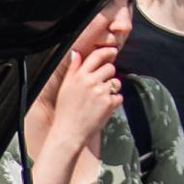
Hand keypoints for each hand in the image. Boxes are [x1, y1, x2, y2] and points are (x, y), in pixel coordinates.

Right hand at [50, 36, 124, 150]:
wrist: (69, 132)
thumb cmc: (65, 111)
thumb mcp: (65, 87)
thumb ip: (73, 69)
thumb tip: (76, 54)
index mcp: (79, 76)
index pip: (96, 56)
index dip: (107, 52)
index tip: (112, 52)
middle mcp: (91, 81)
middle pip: (110, 68)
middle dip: (109, 74)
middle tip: (102, 84)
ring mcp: (101, 92)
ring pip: (116, 82)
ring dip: (112, 88)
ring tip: (101, 98)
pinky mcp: (109, 103)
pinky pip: (118, 97)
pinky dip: (113, 102)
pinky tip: (102, 108)